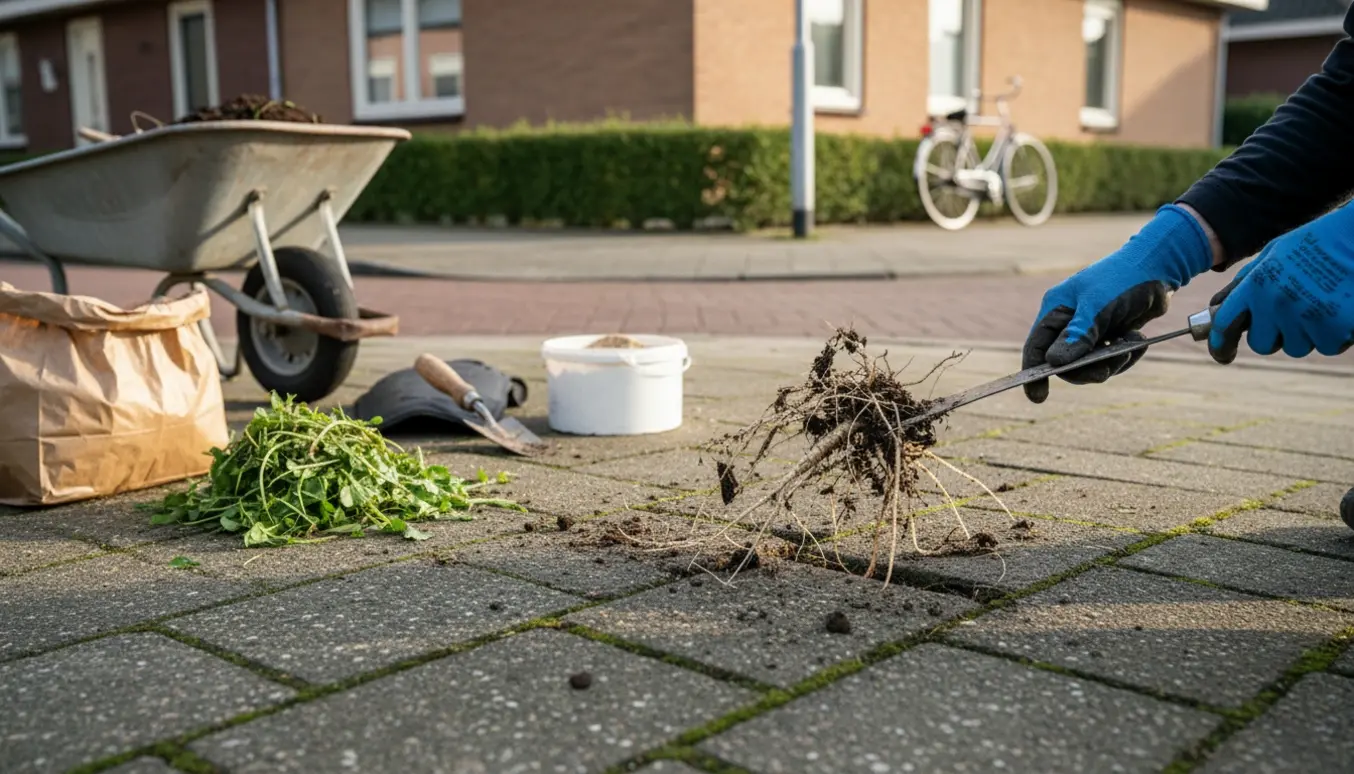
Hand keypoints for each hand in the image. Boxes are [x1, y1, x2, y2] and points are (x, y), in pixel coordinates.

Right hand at [1022, 204, 1213, 401]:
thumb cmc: (1123, 279)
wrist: (1160, 266)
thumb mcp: (1098, 307)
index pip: (1036, 347)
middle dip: (1086, 370)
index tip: (1038, 397)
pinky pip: (1109, 359)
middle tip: (1106, 371)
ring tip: (1131, 347)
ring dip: (1111, 363)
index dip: (1034, 373)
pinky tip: (1138, 342)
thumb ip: (1076, 336)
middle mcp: (1068, 320)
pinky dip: (1124, 356)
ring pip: (1089, 364)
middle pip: (1065, 362)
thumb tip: (1054, 364)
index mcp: (1056, 309)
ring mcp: (1089, 328)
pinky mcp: (1110, 333)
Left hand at [1208, 201, 1353, 363]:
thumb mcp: (1273, 254)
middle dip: (1275, 334)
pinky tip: (1341, 308)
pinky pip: (1328, 345)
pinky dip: (1335, 333)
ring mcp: (1306, 316)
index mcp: (1257, 284)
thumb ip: (1246, 282)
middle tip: (1293, 313)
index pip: (1225, 324)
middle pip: (1262, 344)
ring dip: (1307, 333)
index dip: (1221, 344)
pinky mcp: (1336, 327)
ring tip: (1322, 302)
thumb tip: (1217, 307)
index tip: (1223, 354)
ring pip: (1297, 347)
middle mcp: (1276, 303)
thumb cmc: (1317, 244)